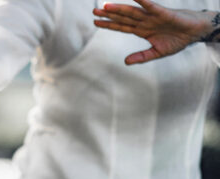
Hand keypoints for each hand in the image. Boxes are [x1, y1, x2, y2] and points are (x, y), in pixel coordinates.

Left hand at [93, 0, 211, 64]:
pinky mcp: (163, 13)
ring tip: (106, 6)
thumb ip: (141, 56)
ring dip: (119, 9)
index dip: (109, 24)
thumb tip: (126, 62)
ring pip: (132, 12)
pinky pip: (151, 6)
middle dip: (108, 15)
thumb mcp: (157, 52)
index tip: (95, 22)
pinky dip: (142, 1)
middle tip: (94, 11)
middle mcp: (144, 22)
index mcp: (141, 30)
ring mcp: (152, 17)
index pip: (121, 26)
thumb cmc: (177, 40)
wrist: (195, 33)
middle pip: (123, 17)